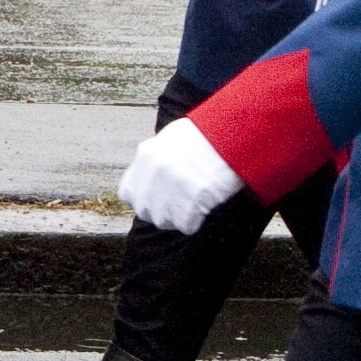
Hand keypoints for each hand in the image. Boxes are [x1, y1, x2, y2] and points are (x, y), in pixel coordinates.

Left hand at [119, 119, 247, 234]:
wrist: (233, 134)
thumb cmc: (207, 134)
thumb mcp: (171, 139)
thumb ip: (156, 159)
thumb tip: (150, 179)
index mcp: (147, 155)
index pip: (128, 194)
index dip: (142, 200)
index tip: (155, 200)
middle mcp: (155, 173)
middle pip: (144, 211)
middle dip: (159, 212)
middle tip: (177, 207)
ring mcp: (173, 187)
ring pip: (163, 221)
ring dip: (176, 218)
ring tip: (192, 206)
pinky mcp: (193, 200)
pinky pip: (185, 226)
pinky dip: (193, 222)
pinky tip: (202, 210)